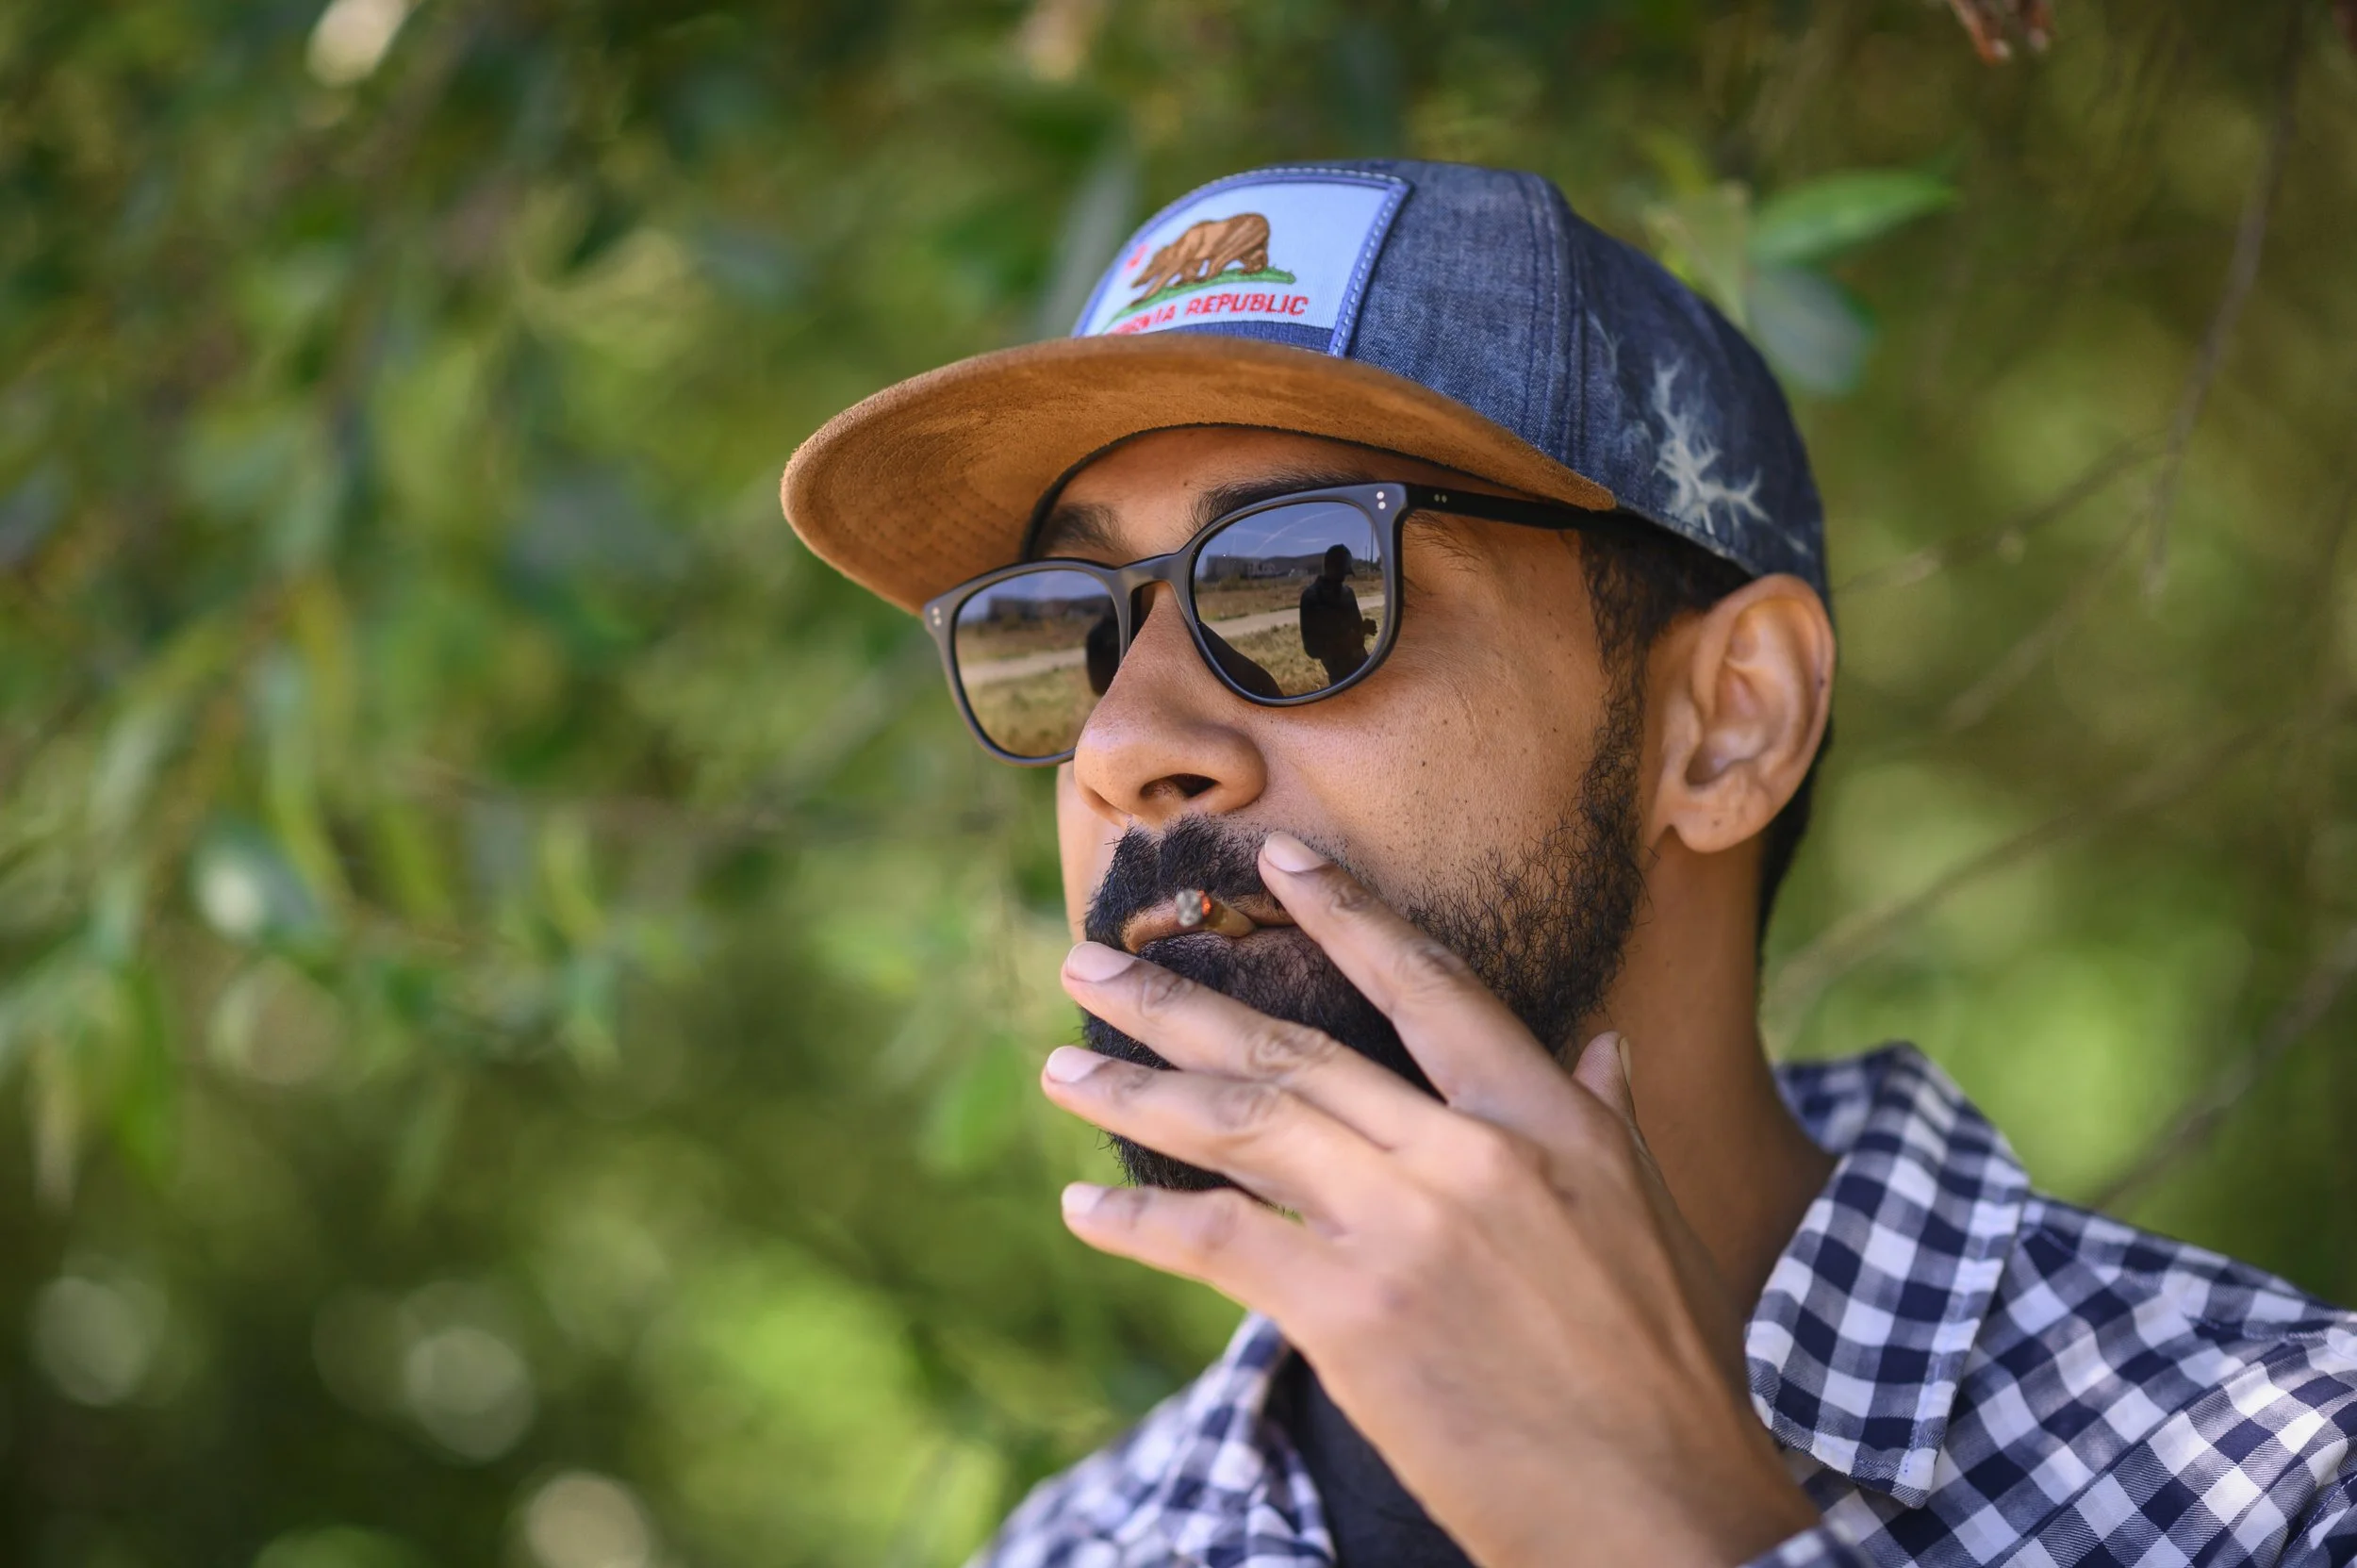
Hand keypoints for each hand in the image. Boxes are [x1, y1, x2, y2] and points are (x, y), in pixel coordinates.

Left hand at [1040, 832, 1818, 1567]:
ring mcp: (1407, 1228)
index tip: (1279, 858)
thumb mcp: (1651, 1215)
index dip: (1347, 914)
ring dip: (1138, 1091)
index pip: (1429, 985)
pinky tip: (1085, 1208)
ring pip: (1246, 1125)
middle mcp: (1470, 1152)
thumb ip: (1607, 1115)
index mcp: (1547, 1116)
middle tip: (1087, 967)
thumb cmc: (1664, 1369)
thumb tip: (1605, 1042)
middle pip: (1296, 1047)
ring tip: (1060, 1068)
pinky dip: (1142, 1222)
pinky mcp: (1355, 1315)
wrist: (1663, 1509)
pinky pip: (1222, 1241)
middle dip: (1177, 1004)